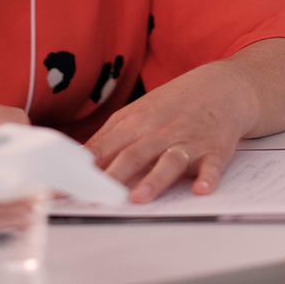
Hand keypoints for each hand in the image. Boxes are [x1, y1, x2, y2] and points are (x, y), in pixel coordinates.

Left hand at [84, 61, 256, 202]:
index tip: (61, 192)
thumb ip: (108, 140)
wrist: (223, 86)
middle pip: (132, 155)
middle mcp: (159, 132)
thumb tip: (76, 164)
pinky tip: (202, 189)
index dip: (82, 172)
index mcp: (135, 123)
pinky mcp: (215, 149)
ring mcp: (188, 140)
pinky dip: (208, 177)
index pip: (103, 150)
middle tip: (93, 198)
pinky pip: (211, 165)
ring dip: (155, 179)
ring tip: (139, 198)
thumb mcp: (137, 115)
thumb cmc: (172, 105)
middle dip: (112, 176)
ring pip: (168, 160)